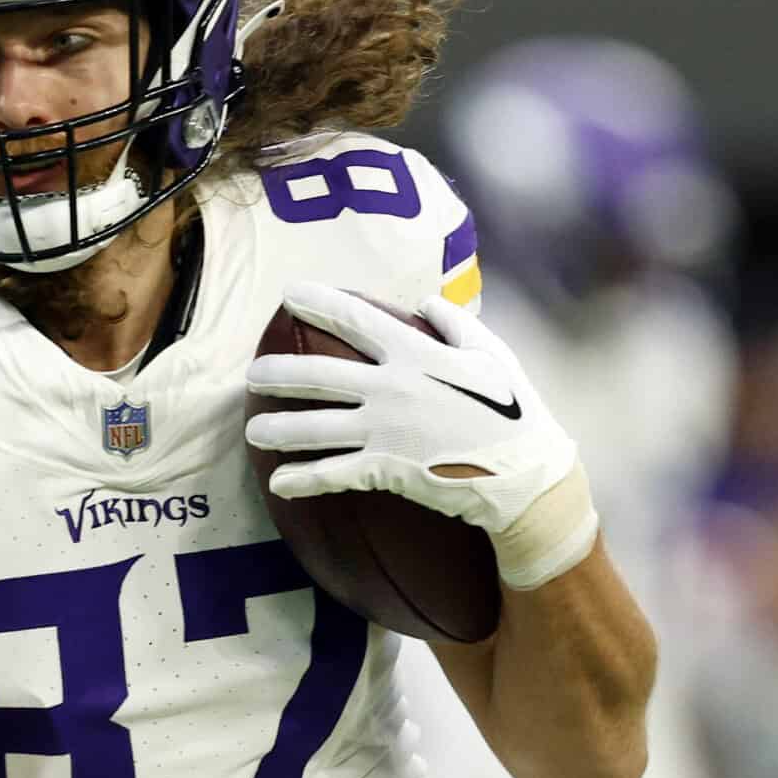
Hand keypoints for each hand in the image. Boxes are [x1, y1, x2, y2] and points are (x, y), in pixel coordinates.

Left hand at [245, 286, 597, 587]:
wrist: (526, 475)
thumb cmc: (515, 412)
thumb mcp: (493, 355)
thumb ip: (456, 324)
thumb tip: (426, 302)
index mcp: (416, 353)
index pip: (355, 320)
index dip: (318, 303)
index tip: (286, 294)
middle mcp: (391, 387)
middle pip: (318, 376)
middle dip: (278, 373)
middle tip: (251, 374)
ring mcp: (385, 430)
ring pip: (315, 428)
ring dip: (278, 429)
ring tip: (252, 430)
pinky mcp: (385, 469)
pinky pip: (333, 474)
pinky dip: (303, 479)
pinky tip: (279, 483)